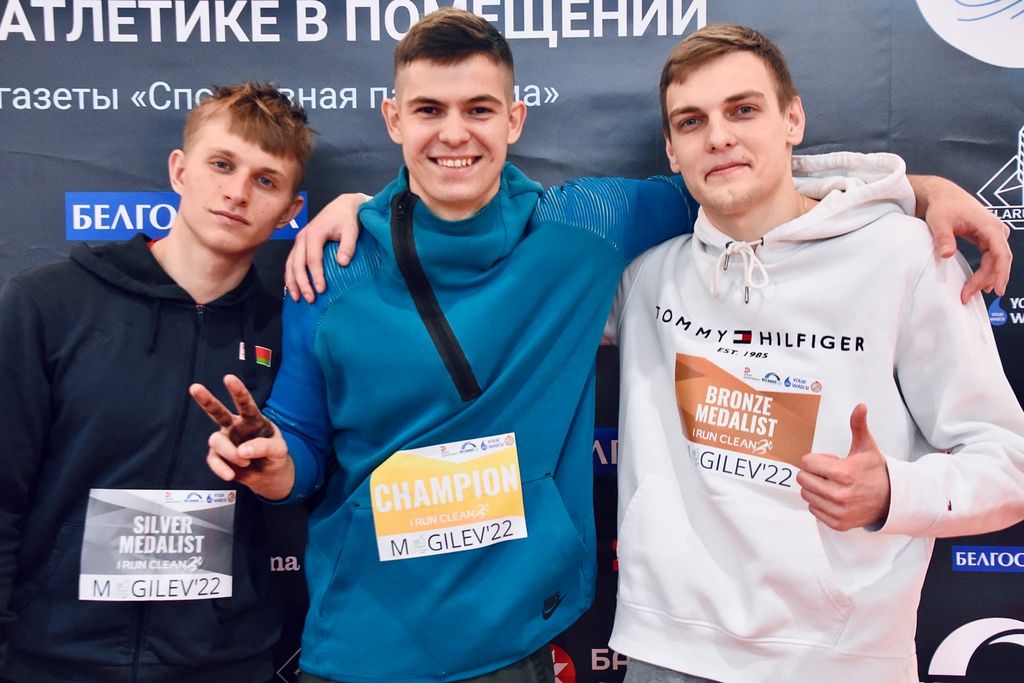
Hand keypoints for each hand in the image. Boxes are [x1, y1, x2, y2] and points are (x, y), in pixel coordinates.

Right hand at [189, 374, 294, 499]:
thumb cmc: (275, 455)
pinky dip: (221, 468)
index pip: (245, 403)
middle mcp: (235, 426)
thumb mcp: (279, 450)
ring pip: (216, 440)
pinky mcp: (218, 457)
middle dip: (206, 399)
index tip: (228, 378)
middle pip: (218, 411)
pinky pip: (213, 460)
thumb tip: (242, 451)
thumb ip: (264, 447)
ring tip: (245, 462)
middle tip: (194, 387)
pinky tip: (231, 475)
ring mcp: (225, 440)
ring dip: (230, 453)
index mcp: (252, 419)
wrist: (269, 475)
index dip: (237, 391)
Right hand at [284, 192, 369, 302]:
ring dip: (292, 282)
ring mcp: (300, 240)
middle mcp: (303, 237)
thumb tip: (342, 263)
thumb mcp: (351, 230)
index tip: (321, 289)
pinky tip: (293, 287)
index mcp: (315, 233)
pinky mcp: (300, 244)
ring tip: (297, 298)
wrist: (343, 205)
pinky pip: (291, 261)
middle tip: (310, 299)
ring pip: (290, 264)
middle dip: (302, 283)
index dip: (316, 275)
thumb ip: (347, 246)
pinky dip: (290, 275)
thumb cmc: (348, 218)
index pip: (313, 259)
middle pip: (297, 264)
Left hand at [797, 404, 891, 530]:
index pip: (806, 463)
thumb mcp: (867, 447)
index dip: (815, 459)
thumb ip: (859, 426)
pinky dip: (820, 503)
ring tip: (833, 485)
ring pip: (806, 494)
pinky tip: (834, 497)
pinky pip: (813, 510)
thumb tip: (860, 406)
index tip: (828, 461)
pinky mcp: (838, 523)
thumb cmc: (875, 471)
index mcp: (844, 473)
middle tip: (829, 473)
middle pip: (803, 479)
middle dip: (812, 473)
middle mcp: (840, 494)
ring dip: (815, 488)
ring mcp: (839, 511)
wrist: (892, 499)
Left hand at [910, 174, 1010, 302]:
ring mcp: (993, 234)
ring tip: (970, 293)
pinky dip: (985, 271)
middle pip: (999, 260)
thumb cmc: (943, 206)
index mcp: (989, 226)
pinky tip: (980, 284)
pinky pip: (991, 258)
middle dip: (987, 280)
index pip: (1000, 253)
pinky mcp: (987, 238)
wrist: (944, 195)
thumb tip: (946, 255)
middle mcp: (996, 230)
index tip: (995, 289)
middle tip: (969, 295)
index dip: (1000, 273)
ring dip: (985, 278)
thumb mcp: (939, 221)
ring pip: (996, 261)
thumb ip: (943, 237)